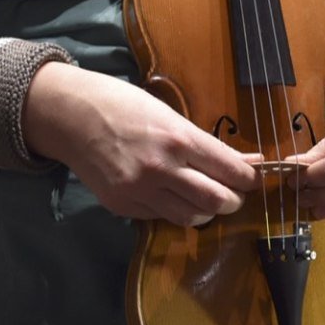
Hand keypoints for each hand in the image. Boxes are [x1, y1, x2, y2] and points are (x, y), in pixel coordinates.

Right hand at [23, 63, 258, 225]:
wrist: (71, 117)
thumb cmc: (124, 106)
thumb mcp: (170, 115)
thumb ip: (206, 144)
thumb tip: (247, 162)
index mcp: (178, 139)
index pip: (231, 171)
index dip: (249, 179)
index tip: (252, 179)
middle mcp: (162, 168)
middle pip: (218, 202)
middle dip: (233, 200)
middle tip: (233, 193)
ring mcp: (140, 191)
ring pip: (193, 218)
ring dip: (206, 211)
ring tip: (204, 197)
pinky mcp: (123, 206)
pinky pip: (162, 218)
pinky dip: (174, 210)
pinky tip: (171, 195)